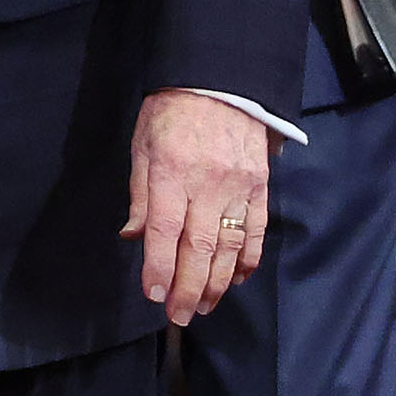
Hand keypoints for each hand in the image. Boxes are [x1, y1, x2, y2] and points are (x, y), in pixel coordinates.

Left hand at [122, 91, 269, 325]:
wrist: (219, 79)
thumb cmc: (170, 112)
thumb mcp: (142, 145)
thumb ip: (140, 194)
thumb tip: (134, 237)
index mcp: (171, 171)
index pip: (164, 231)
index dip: (159, 268)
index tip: (154, 296)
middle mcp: (207, 183)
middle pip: (199, 247)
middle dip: (188, 288)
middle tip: (179, 317)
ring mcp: (239, 186)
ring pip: (230, 246)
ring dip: (218, 282)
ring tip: (204, 306)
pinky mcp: (261, 185)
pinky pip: (257, 230)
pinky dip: (249, 259)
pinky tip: (238, 279)